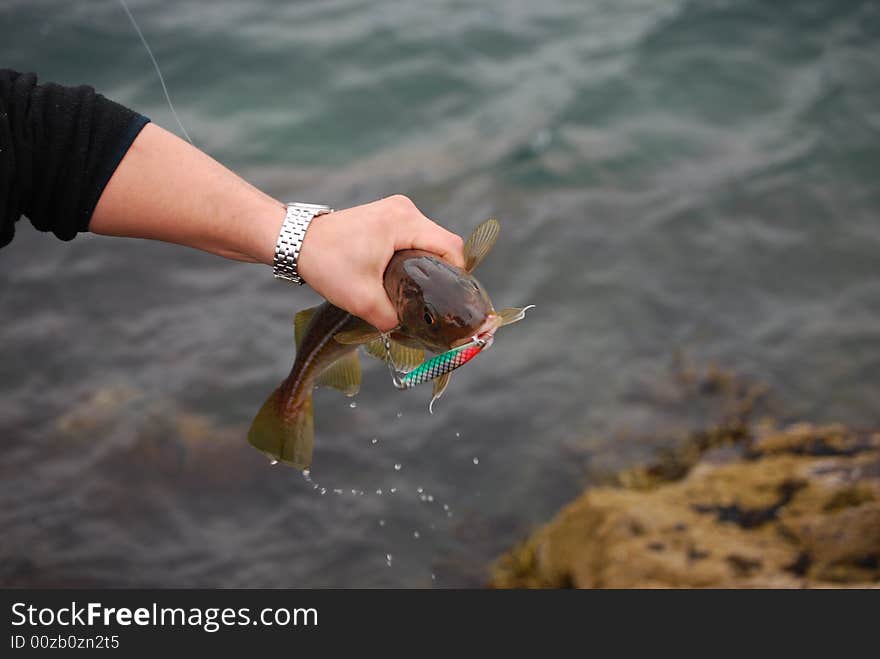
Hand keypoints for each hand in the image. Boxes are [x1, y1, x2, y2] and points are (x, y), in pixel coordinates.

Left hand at [297, 195, 464, 330]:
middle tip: (431, 302)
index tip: (447, 301)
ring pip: (429, 241)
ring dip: (426, 265)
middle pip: (443, 244)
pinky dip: (413, 256)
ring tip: (416, 291)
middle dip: (440, 273)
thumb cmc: (325, 263)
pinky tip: (403, 277)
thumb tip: (409, 328)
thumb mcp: (362, 299)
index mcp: (404, 222)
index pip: (451, 247)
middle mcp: (405, 210)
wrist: (295, 241)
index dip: (456, 276)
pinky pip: (414, 237)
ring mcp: (397, 210)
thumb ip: (392, 318)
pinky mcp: (388, 216)